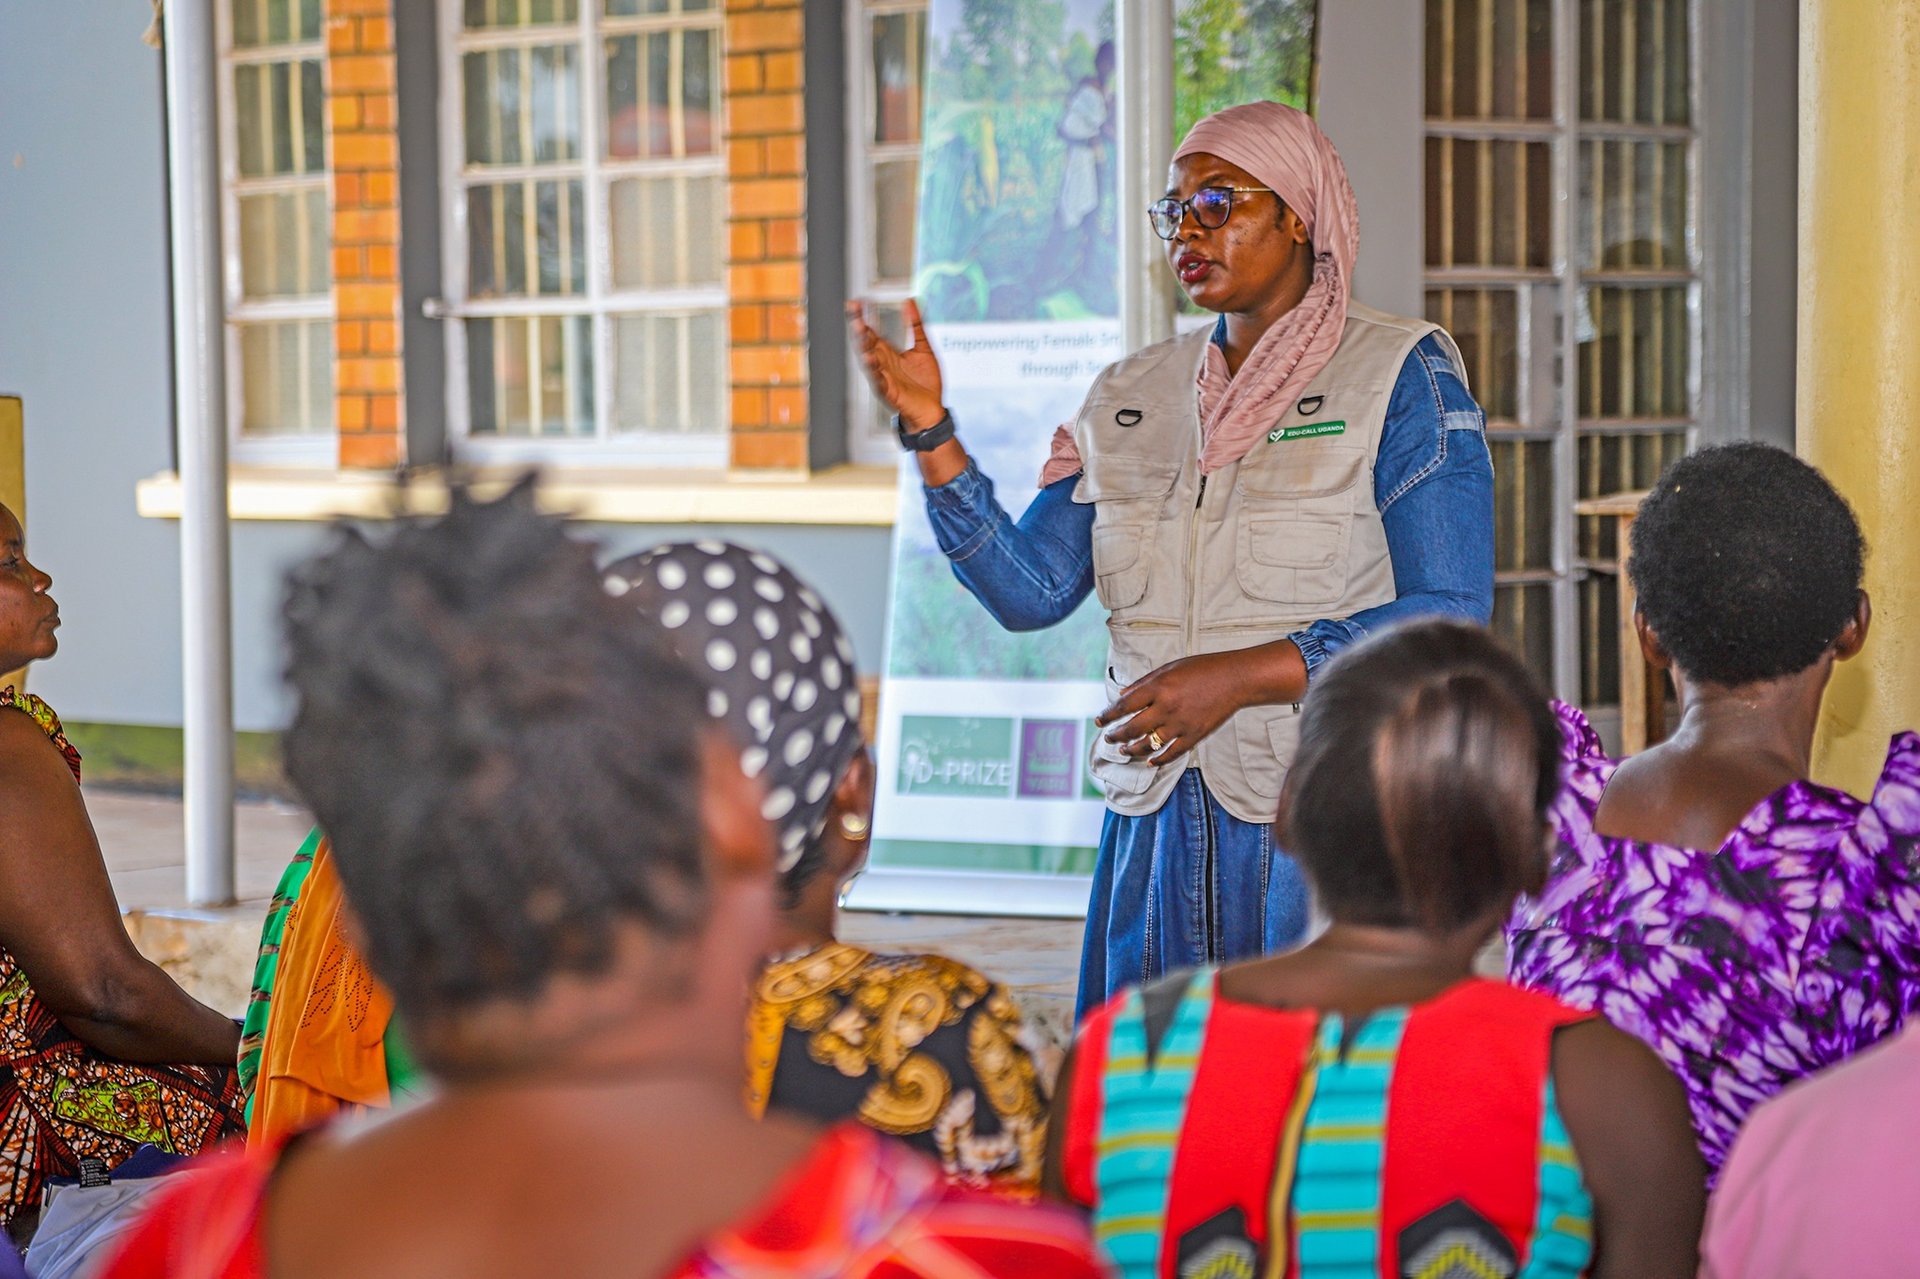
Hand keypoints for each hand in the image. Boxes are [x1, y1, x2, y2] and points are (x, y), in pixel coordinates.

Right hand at [848, 298, 944, 430]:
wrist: (933, 409)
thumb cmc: (926, 382)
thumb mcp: (923, 348)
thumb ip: (916, 325)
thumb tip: (910, 301)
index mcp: (889, 352)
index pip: (871, 331)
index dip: (863, 317)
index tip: (856, 303)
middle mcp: (883, 363)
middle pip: (867, 344)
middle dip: (860, 330)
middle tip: (855, 315)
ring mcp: (884, 377)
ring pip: (869, 361)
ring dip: (864, 348)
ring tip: (861, 336)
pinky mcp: (889, 391)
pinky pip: (879, 380)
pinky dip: (874, 371)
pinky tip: (871, 360)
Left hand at [1096, 653, 1249, 767]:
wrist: (1236, 679)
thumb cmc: (1202, 668)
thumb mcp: (1170, 668)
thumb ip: (1144, 683)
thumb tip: (1122, 695)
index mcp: (1159, 687)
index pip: (1125, 705)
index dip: (1108, 715)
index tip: (1099, 720)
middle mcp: (1167, 707)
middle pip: (1132, 728)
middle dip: (1116, 735)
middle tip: (1108, 737)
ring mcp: (1181, 724)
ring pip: (1148, 744)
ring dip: (1132, 749)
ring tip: (1123, 750)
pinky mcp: (1195, 735)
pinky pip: (1171, 753)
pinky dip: (1158, 759)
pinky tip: (1149, 762)